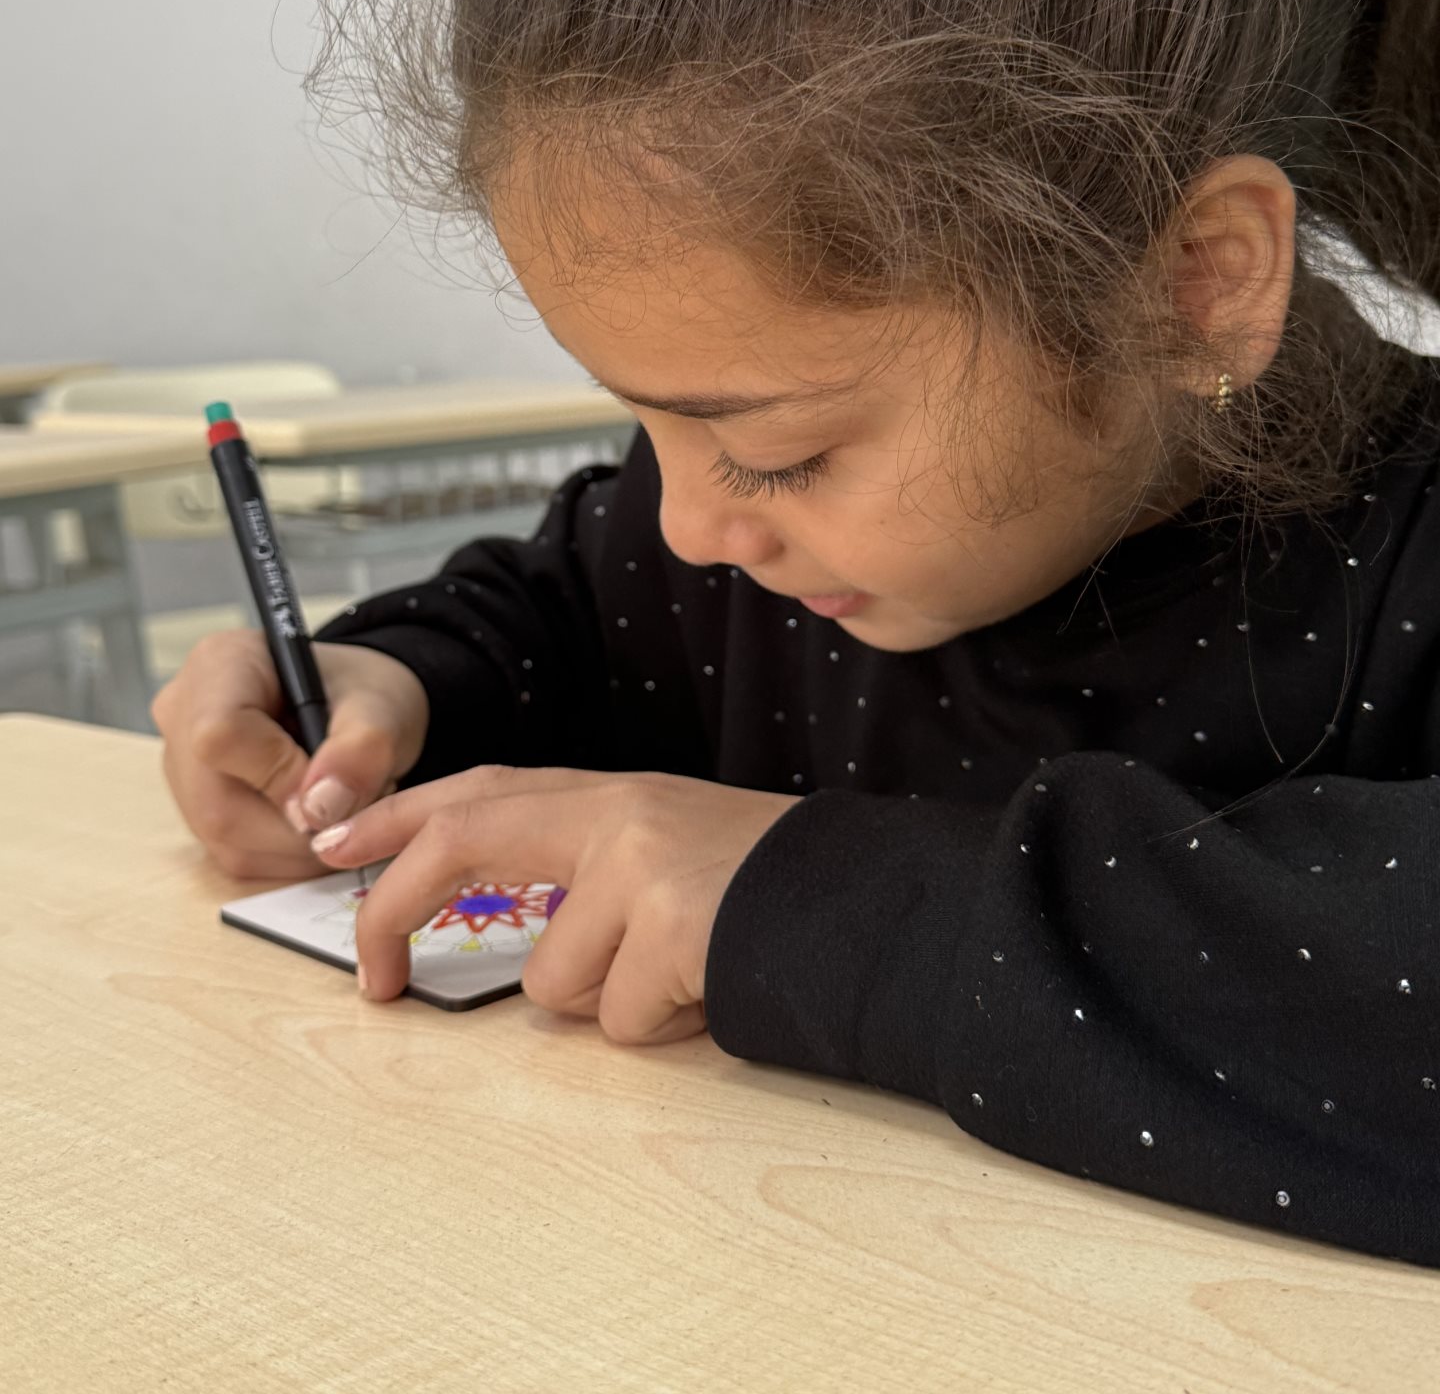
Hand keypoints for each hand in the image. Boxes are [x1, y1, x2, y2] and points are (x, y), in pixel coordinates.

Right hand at [153, 630, 429, 878]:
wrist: (355, 708)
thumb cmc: (361, 695)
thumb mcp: (380, 707)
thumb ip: (360, 749)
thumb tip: (317, 811)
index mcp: (222, 663)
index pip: (219, 735)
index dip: (279, 773)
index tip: (330, 779)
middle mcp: (184, 714)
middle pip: (219, 803)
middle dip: (299, 822)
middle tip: (354, 799)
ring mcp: (181, 768)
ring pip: (229, 841)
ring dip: (300, 844)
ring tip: (339, 802)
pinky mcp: (194, 812)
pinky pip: (238, 856)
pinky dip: (290, 853)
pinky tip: (316, 818)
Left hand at [309, 767, 799, 1043]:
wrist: (869, 904)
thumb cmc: (763, 892)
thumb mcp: (669, 853)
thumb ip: (590, 873)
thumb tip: (523, 945)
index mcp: (612, 795)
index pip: (481, 788)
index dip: (399, 815)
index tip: (334, 843)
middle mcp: (617, 814)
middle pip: (464, 838)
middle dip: (396, 907)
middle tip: (369, 981)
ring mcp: (641, 865)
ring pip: (552, 981)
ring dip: (607, 1004)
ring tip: (682, 976)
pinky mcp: (669, 926)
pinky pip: (618, 1021)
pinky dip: (661, 1027)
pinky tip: (709, 990)